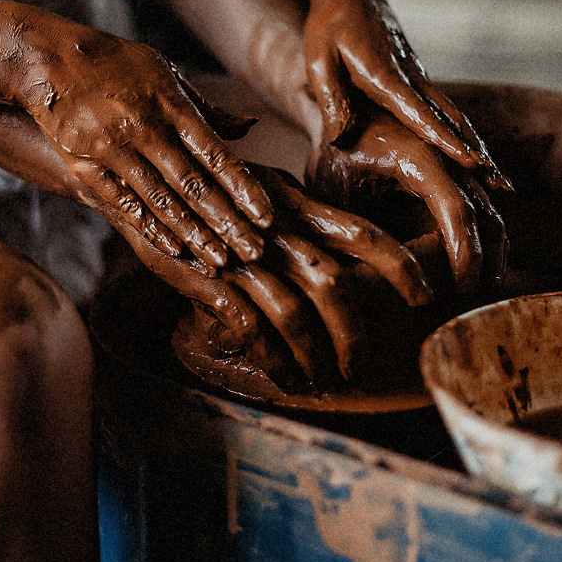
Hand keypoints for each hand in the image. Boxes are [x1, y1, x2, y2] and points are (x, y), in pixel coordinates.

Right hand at [9, 16, 273, 267]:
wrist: (47, 60)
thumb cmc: (117, 65)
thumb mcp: (165, 73)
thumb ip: (207, 109)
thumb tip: (250, 127)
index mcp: (171, 104)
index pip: (215, 153)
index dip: (243, 188)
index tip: (267, 216)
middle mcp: (145, 127)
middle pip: (193, 184)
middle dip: (226, 222)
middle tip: (254, 252)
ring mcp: (115, 148)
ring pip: (161, 200)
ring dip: (193, 234)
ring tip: (220, 260)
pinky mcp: (87, 164)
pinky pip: (125, 203)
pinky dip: (151, 227)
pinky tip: (175, 249)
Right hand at [96, 160, 434, 386]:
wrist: (137, 178)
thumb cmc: (206, 193)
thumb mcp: (259, 188)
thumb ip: (300, 212)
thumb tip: (350, 242)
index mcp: (295, 203)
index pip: (362, 232)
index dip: (400, 266)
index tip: (424, 295)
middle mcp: (275, 227)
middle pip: (334, 283)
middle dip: (354, 334)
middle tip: (357, 367)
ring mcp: (241, 252)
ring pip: (293, 311)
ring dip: (313, 355)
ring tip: (319, 383)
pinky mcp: (206, 276)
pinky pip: (249, 324)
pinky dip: (271, 355)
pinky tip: (280, 375)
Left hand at [298, 0, 507, 188]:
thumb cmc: (328, 25)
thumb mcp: (318, 60)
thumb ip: (331, 98)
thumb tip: (339, 141)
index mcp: (384, 75)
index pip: (419, 113)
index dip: (444, 139)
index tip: (471, 162)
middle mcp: (410, 77)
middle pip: (450, 119)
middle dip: (476, 152)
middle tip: (503, 185)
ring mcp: (418, 77)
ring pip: (453, 115)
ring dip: (477, 146)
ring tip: (500, 180)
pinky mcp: (417, 79)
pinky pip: (444, 110)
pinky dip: (463, 133)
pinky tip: (475, 154)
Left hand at [308, 108, 506, 297]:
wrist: (341, 107)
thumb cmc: (332, 151)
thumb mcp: (335, 186)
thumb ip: (353, 223)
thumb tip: (368, 270)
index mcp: (419, 156)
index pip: (457, 210)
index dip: (464, 253)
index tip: (463, 287)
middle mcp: (447, 155)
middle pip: (484, 211)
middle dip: (485, 257)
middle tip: (478, 296)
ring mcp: (454, 159)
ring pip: (489, 206)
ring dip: (491, 246)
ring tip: (485, 284)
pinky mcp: (453, 167)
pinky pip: (479, 199)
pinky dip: (483, 230)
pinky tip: (481, 262)